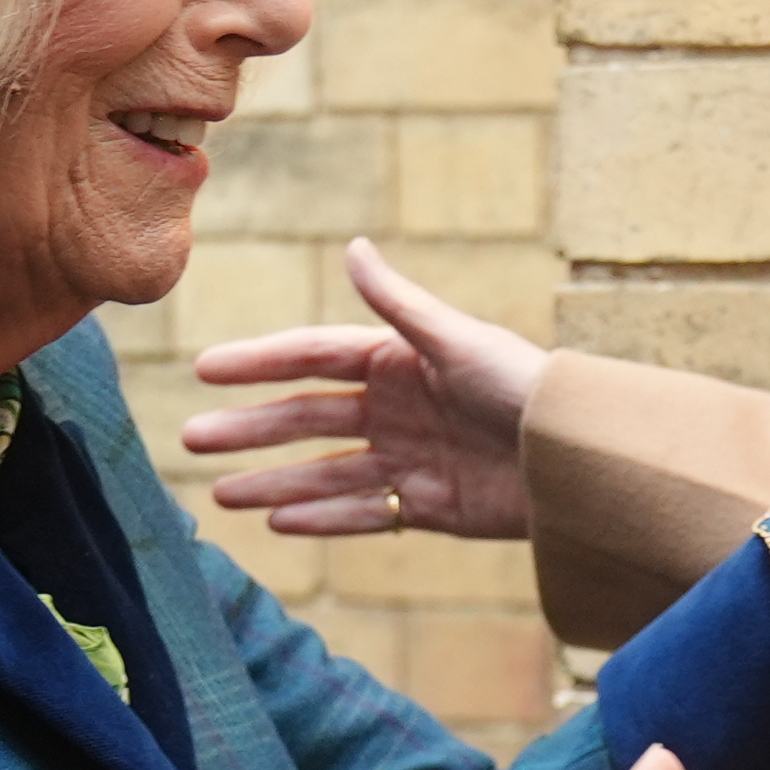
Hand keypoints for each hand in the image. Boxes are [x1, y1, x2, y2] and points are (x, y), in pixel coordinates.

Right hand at [181, 238, 548, 540]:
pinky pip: (363, 513)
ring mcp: (409, 458)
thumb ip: (399, 305)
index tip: (205, 369)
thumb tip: (354, 247)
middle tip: (192, 439)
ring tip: (221, 493)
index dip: (260, 362)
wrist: (578, 461)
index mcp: (399, 360)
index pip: (314, 358)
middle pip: (308, 418)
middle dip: (251, 429)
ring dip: (274, 480)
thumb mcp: (458, 342)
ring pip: (325, 471)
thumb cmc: (525, 387)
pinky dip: (322, 519)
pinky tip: (277, 522)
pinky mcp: (429, 505)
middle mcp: (397, 407)